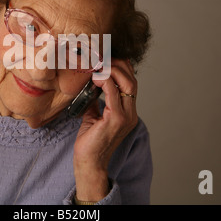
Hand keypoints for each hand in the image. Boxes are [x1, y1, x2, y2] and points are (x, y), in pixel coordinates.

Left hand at [73, 58, 137, 201]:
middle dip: (119, 65)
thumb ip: (95, 100)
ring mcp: (126, 117)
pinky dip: (104, 81)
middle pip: (132, 80)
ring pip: (127, 83)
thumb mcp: (93, 115)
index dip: (122, 68)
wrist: (88, 162)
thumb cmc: (90, 141)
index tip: (107, 58)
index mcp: (128, 112)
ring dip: (112, 70)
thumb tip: (89, 85)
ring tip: (99, 65)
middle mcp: (131, 113)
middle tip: (103, 58)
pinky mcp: (116, 119)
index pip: (131, 83)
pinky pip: (112, 93)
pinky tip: (95, 77)